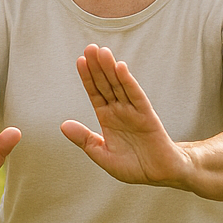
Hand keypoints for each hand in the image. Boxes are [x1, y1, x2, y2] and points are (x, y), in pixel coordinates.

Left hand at [60, 44, 187, 187]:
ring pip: (120, 86)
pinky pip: (136, 96)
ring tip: (102, 52)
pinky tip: (121, 68)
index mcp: (108, 118)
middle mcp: (120, 110)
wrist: (160, 174)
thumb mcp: (102, 155)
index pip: (95, 93)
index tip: (80, 61)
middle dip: (98, 67)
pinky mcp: (147, 116)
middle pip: (106, 84)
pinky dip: (128, 82)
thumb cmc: (133, 166)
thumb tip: (63, 125)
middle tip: (89, 47)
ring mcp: (133, 111)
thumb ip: (84, 140)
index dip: (88, 77)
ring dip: (111, 69)